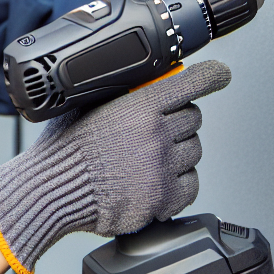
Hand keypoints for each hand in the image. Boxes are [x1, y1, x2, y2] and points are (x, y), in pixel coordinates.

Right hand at [0, 60, 231, 273]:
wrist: (53, 189)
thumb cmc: (64, 147)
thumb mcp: (87, 102)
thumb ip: (120, 90)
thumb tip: (141, 79)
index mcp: (140, 106)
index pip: (191, 84)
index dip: (211, 76)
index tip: (220, 74)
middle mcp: (157, 135)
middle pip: (194, 118)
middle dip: (179, 119)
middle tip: (157, 127)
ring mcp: (162, 169)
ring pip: (194, 150)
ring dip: (179, 150)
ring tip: (148, 156)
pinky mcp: (163, 199)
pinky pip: (191, 184)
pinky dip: (179, 180)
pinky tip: (156, 178)